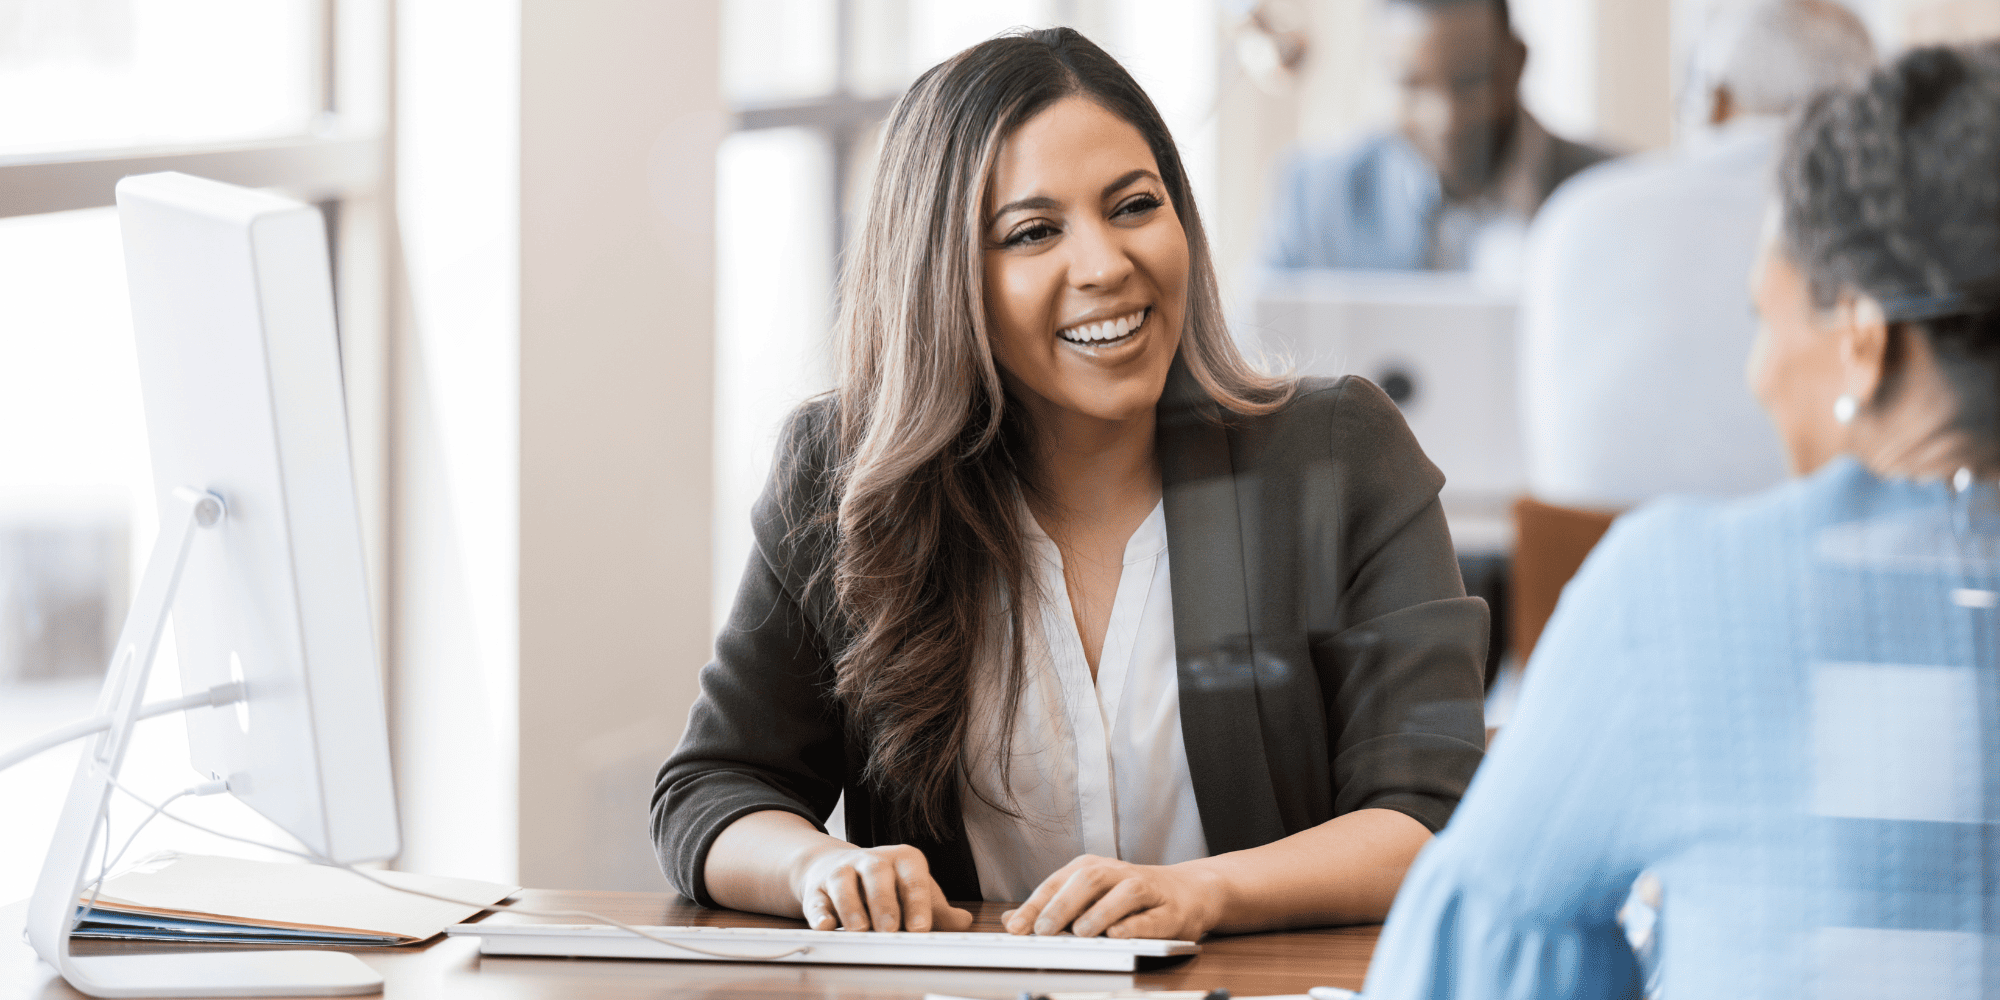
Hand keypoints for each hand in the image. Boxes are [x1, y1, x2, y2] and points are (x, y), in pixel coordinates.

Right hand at [791, 843, 973, 932]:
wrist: (838, 869)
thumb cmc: (886, 885)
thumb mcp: (914, 892)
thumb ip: (938, 911)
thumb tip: (964, 922)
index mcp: (903, 859)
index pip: (913, 878)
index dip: (917, 902)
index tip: (920, 927)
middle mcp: (872, 861)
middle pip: (877, 876)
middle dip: (884, 904)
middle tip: (889, 929)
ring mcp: (842, 871)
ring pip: (844, 883)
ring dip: (852, 907)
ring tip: (860, 929)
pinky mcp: (817, 887)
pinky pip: (817, 899)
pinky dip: (820, 913)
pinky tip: (826, 926)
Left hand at [1002, 854, 1222, 940]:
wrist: (1188, 891)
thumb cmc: (1130, 897)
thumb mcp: (1087, 897)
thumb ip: (1051, 908)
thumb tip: (1009, 920)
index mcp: (1092, 869)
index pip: (1058, 882)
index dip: (1035, 905)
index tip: (1017, 927)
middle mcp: (1117, 874)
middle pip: (1088, 880)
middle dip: (1063, 905)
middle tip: (1044, 930)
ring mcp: (1147, 889)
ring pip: (1123, 893)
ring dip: (1100, 913)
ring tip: (1081, 932)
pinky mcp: (1170, 911)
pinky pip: (1152, 917)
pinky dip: (1134, 925)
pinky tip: (1118, 935)